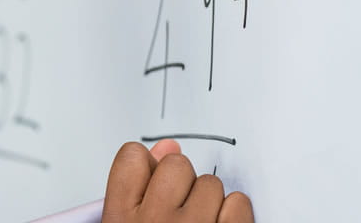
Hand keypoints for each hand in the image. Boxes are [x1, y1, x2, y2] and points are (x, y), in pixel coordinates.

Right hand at [102, 140, 252, 221]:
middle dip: (182, 185)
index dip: (147, 169)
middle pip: (176, 164)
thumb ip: (139, 189)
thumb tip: (167, 146)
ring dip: (210, 203)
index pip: (132, 157)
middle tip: (179, 215)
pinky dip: (235, 215)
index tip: (152, 187)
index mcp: (121, 220)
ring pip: (211, 183)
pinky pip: (239, 202)